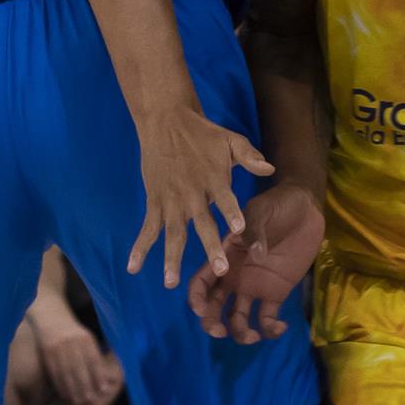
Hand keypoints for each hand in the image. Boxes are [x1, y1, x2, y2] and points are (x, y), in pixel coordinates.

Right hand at [37, 321, 120, 404]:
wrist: (53, 320)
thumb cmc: (75, 335)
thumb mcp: (87, 339)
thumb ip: (95, 355)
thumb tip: (108, 377)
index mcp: (86, 338)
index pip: (94, 361)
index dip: (99, 376)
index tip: (103, 390)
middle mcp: (72, 342)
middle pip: (79, 368)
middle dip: (85, 385)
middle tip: (90, 400)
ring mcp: (58, 347)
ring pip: (66, 372)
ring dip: (72, 389)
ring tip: (77, 400)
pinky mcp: (47, 352)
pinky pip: (54, 372)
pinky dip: (60, 385)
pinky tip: (65, 394)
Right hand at [129, 107, 272, 288]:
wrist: (166, 122)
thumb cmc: (203, 134)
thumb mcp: (231, 140)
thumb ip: (250, 156)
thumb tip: (270, 168)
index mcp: (214, 179)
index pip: (226, 199)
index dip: (232, 213)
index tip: (239, 231)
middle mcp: (193, 194)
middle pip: (203, 225)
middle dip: (211, 247)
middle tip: (220, 270)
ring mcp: (172, 201)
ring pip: (173, 234)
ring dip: (171, 258)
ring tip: (171, 282)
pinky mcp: (155, 202)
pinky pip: (147, 229)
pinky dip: (140, 248)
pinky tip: (133, 268)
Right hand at [188, 181, 323, 342]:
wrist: (306, 208)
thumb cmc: (278, 205)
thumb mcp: (261, 211)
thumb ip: (254, 231)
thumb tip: (255, 254)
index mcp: (224, 257)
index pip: (201, 282)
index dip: (196, 298)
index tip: (201, 310)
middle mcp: (234, 277)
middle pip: (214, 307)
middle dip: (211, 323)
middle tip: (220, 332)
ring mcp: (254, 287)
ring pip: (237, 319)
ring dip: (240, 333)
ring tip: (253, 336)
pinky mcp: (276, 293)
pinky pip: (267, 319)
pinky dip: (270, 330)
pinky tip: (280, 327)